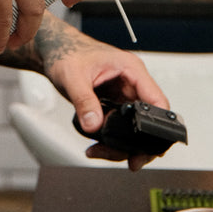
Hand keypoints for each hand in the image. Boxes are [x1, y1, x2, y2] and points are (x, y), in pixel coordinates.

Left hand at [35, 19, 169, 169]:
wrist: (54, 50)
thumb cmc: (66, 52)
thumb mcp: (72, 76)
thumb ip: (84, 101)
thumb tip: (94, 124)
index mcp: (131, 69)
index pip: (157, 100)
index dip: (158, 126)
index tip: (148, 147)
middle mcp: (132, 82)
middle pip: (149, 120)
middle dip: (139, 144)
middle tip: (131, 160)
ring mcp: (124, 94)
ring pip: (135, 128)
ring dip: (122, 145)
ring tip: (100, 151)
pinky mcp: (114, 103)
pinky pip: (121, 127)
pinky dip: (112, 140)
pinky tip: (98, 145)